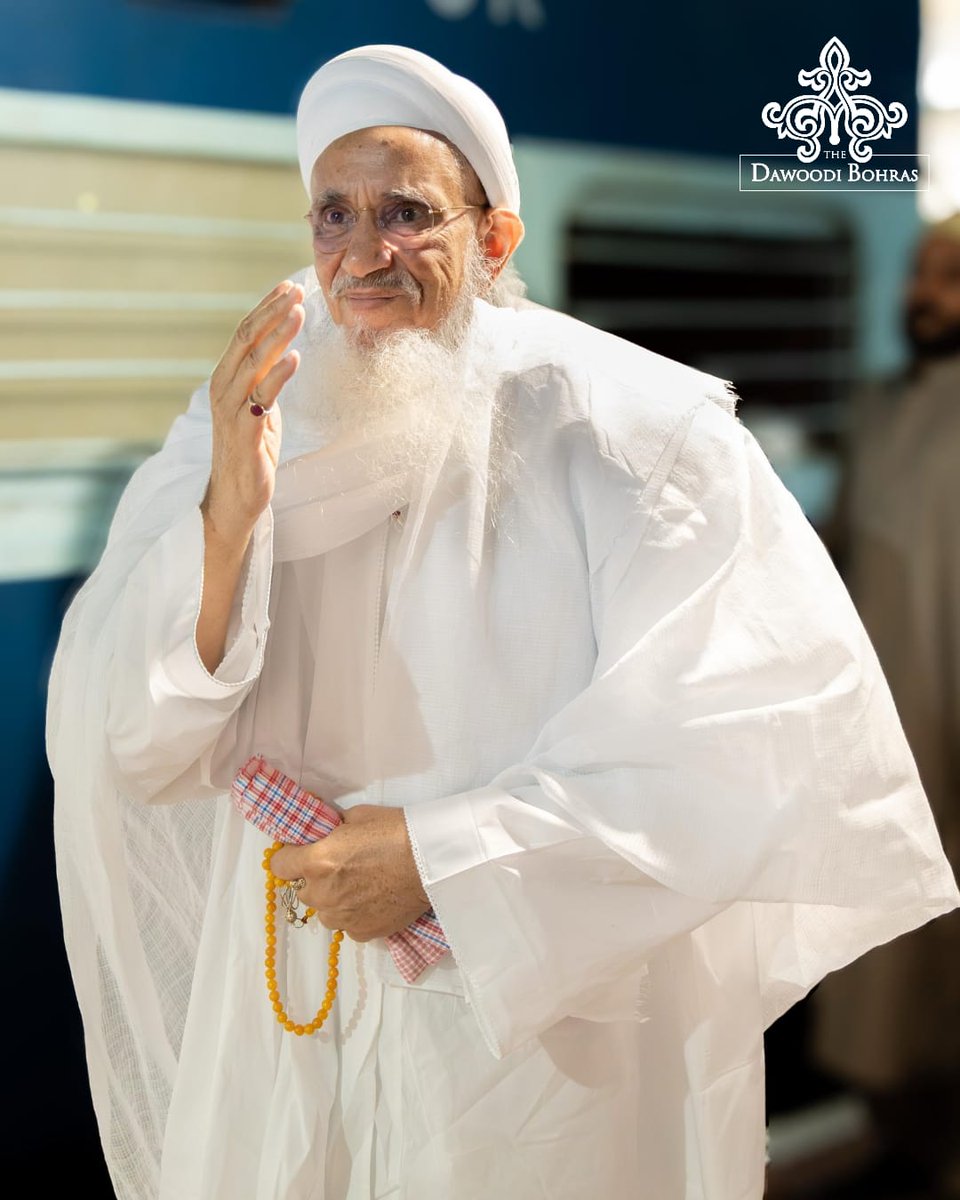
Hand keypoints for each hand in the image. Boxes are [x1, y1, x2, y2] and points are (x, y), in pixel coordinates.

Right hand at [201, 280, 305, 549]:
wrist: (235, 497)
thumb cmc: (250, 449)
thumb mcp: (258, 405)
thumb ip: (264, 378)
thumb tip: (282, 349)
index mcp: (226, 379)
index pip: (244, 333)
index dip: (266, 308)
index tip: (288, 286)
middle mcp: (223, 389)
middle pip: (246, 340)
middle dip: (272, 313)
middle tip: (296, 290)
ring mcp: (232, 411)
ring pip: (253, 364)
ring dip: (277, 336)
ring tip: (299, 314)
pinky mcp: (245, 434)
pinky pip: (262, 399)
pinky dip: (278, 376)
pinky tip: (295, 358)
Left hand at [270, 806, 429, 941]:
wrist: (431, 861)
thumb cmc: (396, 831)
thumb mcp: (357, 816)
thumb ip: (331, 828)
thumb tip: (321, 832)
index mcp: (317, 861)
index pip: (279, 865)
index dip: (289, 857)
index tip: (300, 853)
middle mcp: (323, 894)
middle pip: (302, 891)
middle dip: (315, 879)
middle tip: (341, 867)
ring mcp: (342, 918)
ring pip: (325, 912)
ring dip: (333, 900)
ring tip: (359, 886)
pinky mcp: (363, 933)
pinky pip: (348, 925)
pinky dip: (355, 914)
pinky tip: (374, 899)